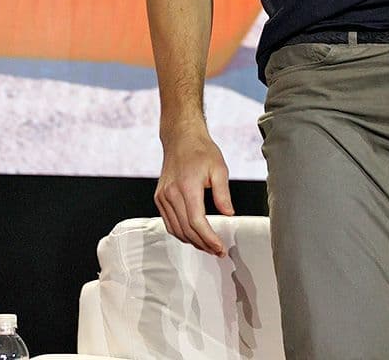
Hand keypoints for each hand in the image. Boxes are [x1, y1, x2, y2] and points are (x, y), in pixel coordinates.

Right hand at [155, 124, 234, 254]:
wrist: (181, 139)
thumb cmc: (201, 151)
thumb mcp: (219, 169)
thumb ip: (223, 194)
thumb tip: (229, 215)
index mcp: (187, 187)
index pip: (196, 222)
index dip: (208, 238)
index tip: (219, 246)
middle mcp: (171, 194)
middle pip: (185, 229)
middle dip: (202, 244)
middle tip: (217, 250)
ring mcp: (162, 197)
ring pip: (175, 229)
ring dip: (192, 241)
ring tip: (208, 246)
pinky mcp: (159, 198)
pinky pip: (169, 222)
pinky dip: (181, 233)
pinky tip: (193, 235)